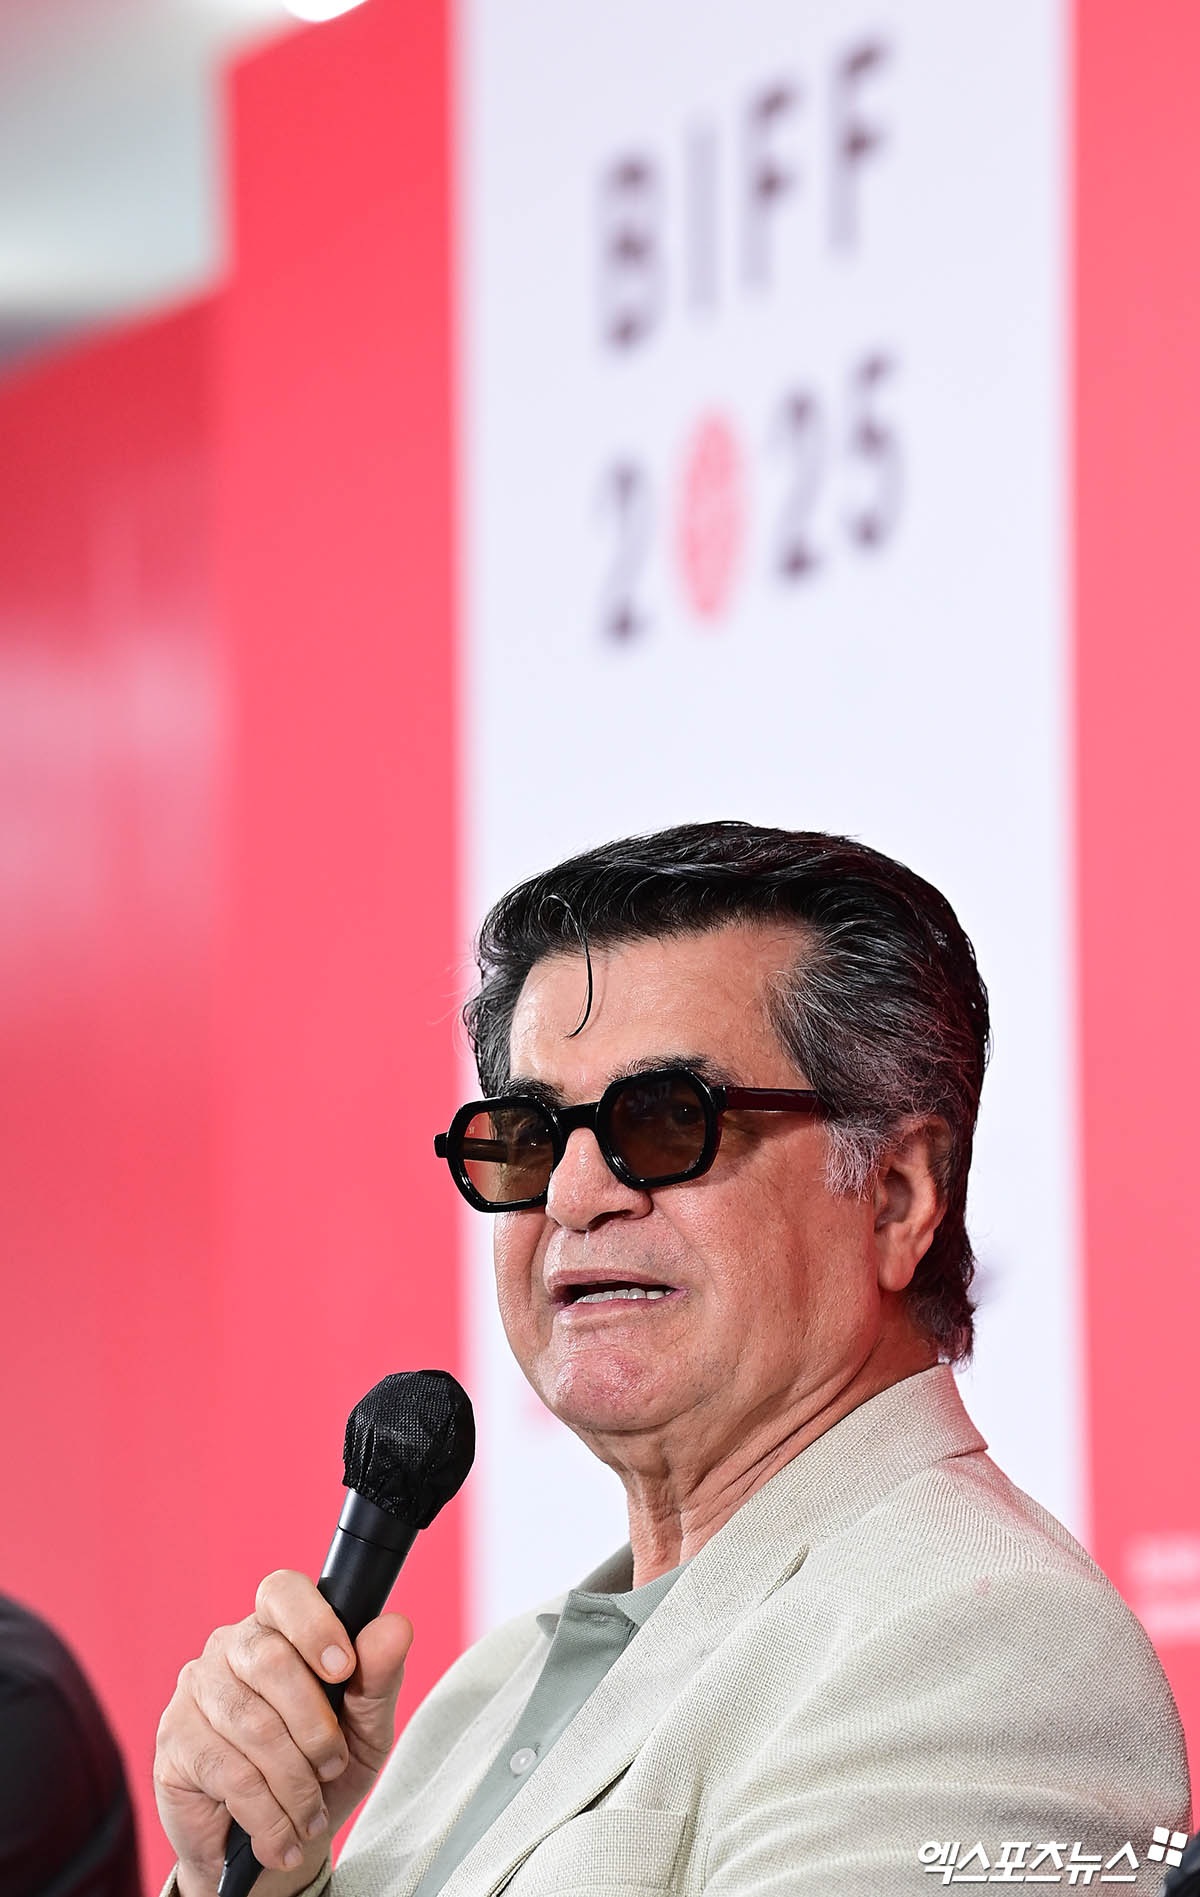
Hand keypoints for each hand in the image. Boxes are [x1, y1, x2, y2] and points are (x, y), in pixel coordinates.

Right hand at [154, 1571, 412, 1896]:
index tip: (343, 1668)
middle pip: (270, 1660)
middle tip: (333, 1766)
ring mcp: (195, 1690)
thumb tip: (396, 1627)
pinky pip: (227, 1772)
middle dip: (315, 1726)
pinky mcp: (174, 1742)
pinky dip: (266, 1813)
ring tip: (310, 1814)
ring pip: (252, 1724)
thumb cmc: (323, 1773)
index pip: (283, 1593)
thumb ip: (379, 1676)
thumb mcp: (366, 1730)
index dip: (313, 1624)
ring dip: (293, 1782)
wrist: (275, 1848)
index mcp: (279, 1628)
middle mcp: (230, 1647)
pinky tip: (280, 1836)